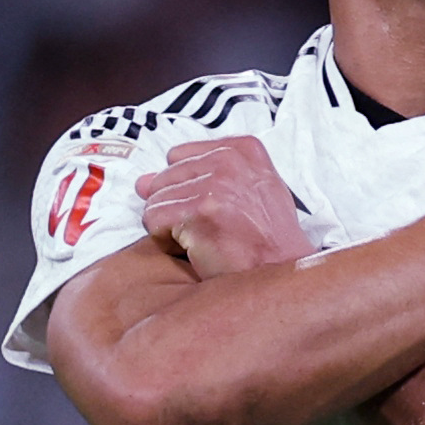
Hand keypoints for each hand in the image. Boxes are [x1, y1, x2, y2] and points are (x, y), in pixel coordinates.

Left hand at [136, 136, 314, 278]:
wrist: (282, 275)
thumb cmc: (266, 239)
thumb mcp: (247, 192)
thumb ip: (198, 177)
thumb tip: (142, 181)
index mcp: (243, 149)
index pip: (178, 156)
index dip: (186, 187)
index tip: (213, 208)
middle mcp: (230, 161)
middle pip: (163, 177)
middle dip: (176, 207)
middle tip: (209, 229)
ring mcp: (216, 185)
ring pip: (155, 200)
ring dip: (172, 227)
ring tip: (205, 240)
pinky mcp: (200, 213)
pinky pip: (153, 221)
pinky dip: (167, 242)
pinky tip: (196, 250)